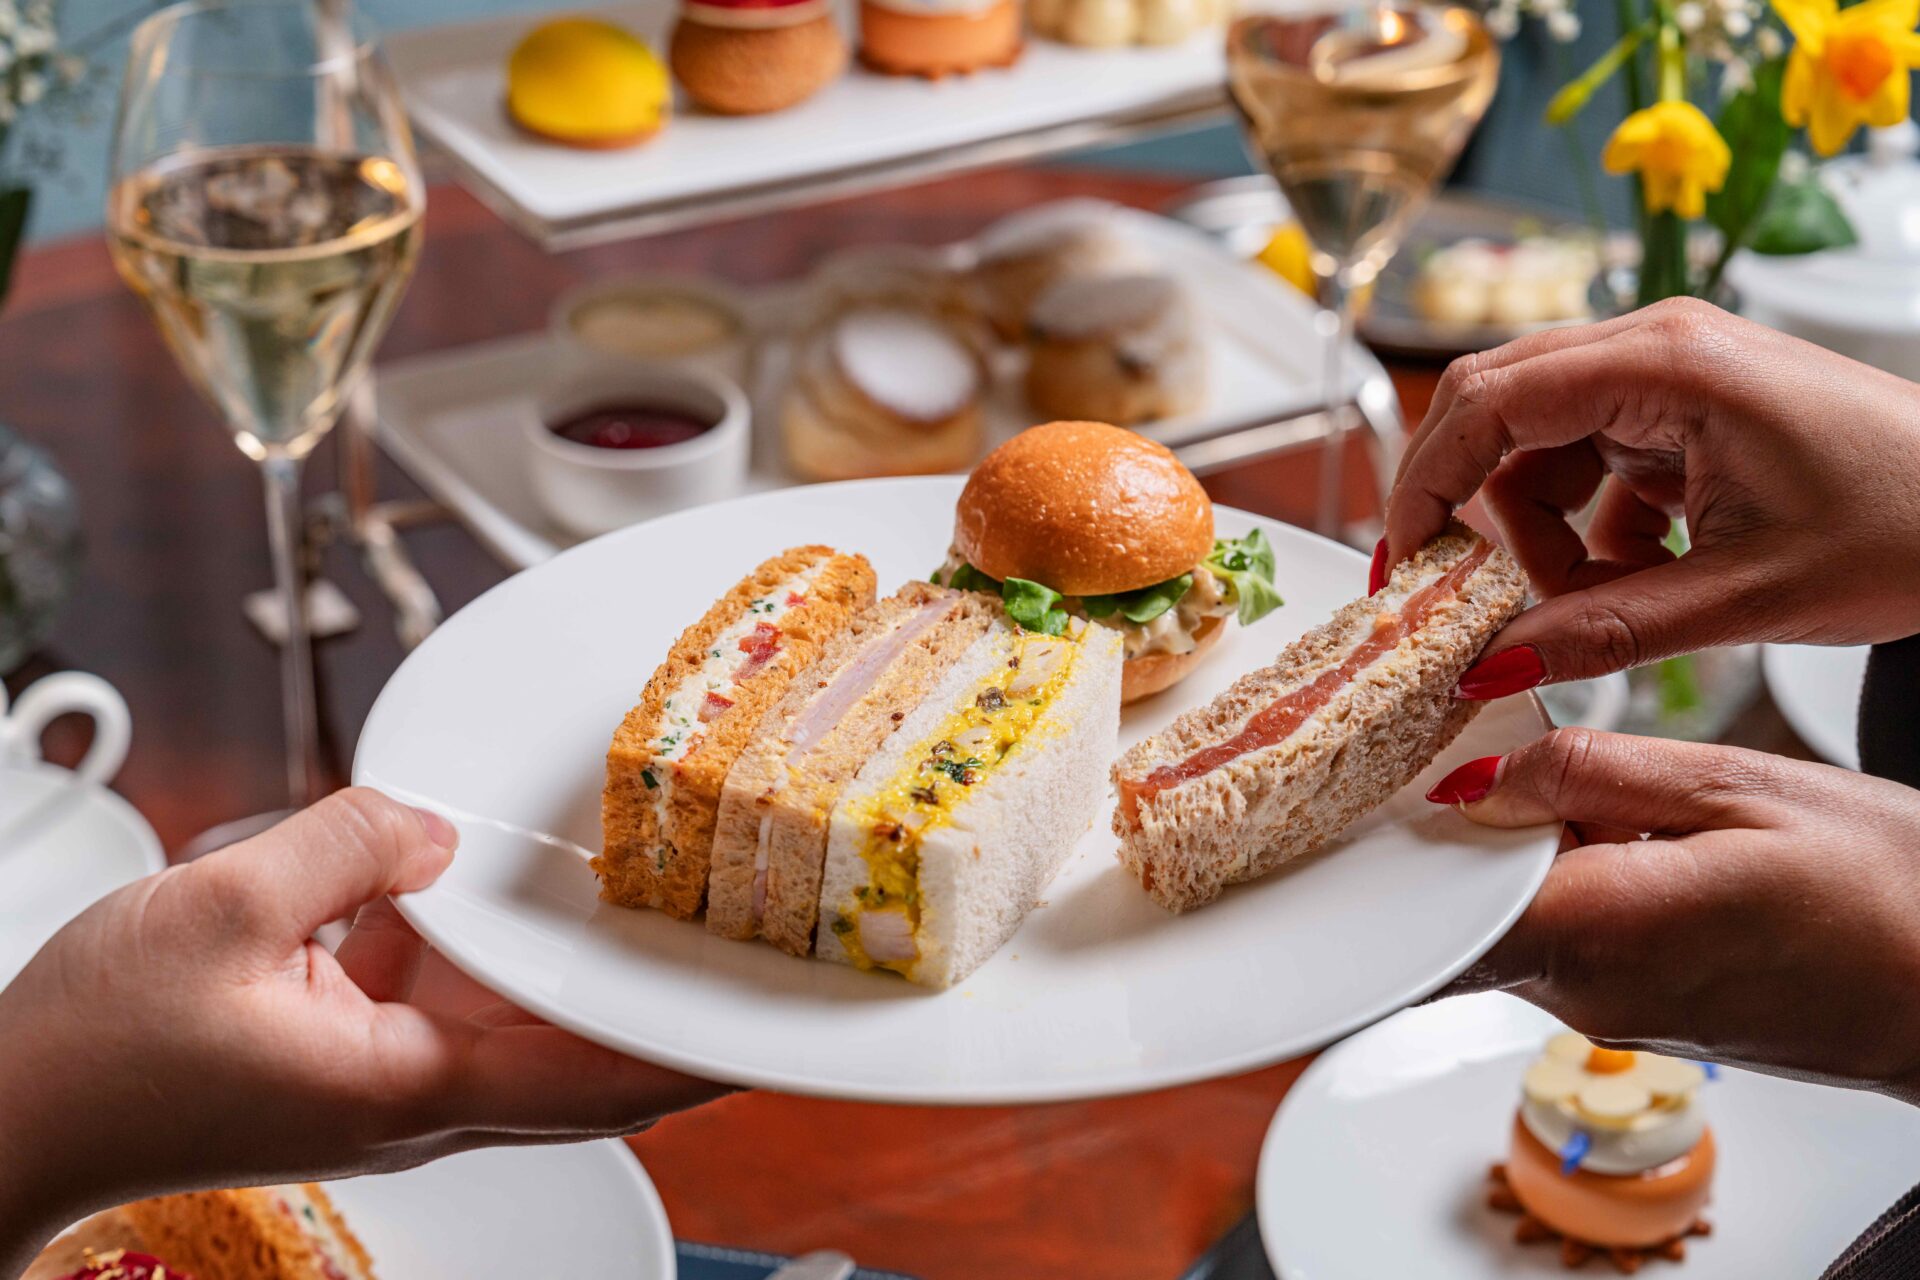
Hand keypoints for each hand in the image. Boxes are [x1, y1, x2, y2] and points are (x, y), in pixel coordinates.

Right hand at [0, 788, 728, 1270]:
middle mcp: (417, 1095)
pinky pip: (451, 996)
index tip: (765, 1023)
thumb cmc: (90, 1055)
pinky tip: (497, 885)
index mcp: (406, 1083)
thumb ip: (349, 846)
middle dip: (660, 1006)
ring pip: (521, 1023)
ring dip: (575, 971)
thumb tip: (434, 825)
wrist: (13, 1116)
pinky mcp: (355, 1054)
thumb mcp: (218, 910)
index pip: (594, 1079)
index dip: (691, 1053)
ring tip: (651, 900)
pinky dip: (487, 950)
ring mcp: (389, 1079)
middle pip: (583, 1058)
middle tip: (738, 943)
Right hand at [1382, 298, 1919, 695]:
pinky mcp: (1682, 411)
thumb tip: (1489, 667)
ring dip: (1544, 535)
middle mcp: (1655, 348)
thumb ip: (1602, 633)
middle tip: (1459, 594)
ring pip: (1538, 449)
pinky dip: (1591, 531)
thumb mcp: (1741, 597)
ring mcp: (1668, 376)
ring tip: (1603, 601)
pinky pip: (1588, 465)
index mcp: (1667, 363)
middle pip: (1497, 412)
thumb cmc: (1911, 524)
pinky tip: (1646, 577)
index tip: (1404, 566)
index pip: (1488, 401)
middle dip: (1472, 509)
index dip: (1426, 484)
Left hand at [1428, 729, 1919, 1102]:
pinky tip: (1606, 830)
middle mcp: (1584, 991)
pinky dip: (1558, 883)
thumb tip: (1478, 776)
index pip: (1433, 914)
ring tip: (1563, 783)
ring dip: (1514, 856)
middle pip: (1458, 909)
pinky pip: (1556, 938)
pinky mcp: (1631, 1010)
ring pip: (1506, 920)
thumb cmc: (1887, 892)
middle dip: (1455, 836)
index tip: (1391, 784)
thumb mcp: (1737, 787)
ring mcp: (1605, 1011)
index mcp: (1598, 931)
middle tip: (1483, 752)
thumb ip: (1589, 773)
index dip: (1397, 848)